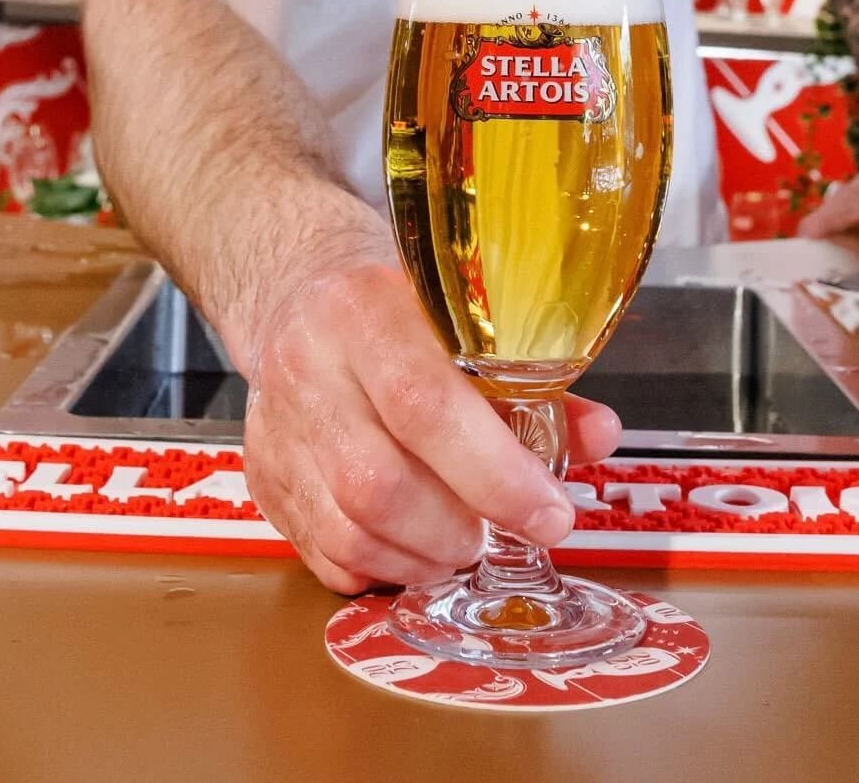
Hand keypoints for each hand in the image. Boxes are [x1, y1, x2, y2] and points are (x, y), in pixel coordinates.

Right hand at [238, 261, 621, 593]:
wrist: (296, 291)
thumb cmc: (397, 306)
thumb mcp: (465, 317)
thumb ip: (533, 382)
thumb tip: (599, 436)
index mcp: (365, 308)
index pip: (424, 404)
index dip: (493, 474)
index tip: (546, 514)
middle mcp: (308, 365)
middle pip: (376, 483)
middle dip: (456, 530)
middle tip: (496, 535)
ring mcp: (276, 425)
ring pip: (346, 530)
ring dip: (420, 558)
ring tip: (459, 542)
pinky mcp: (259, 474)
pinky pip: (321, 553)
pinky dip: (379, 567)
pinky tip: (411, 545)